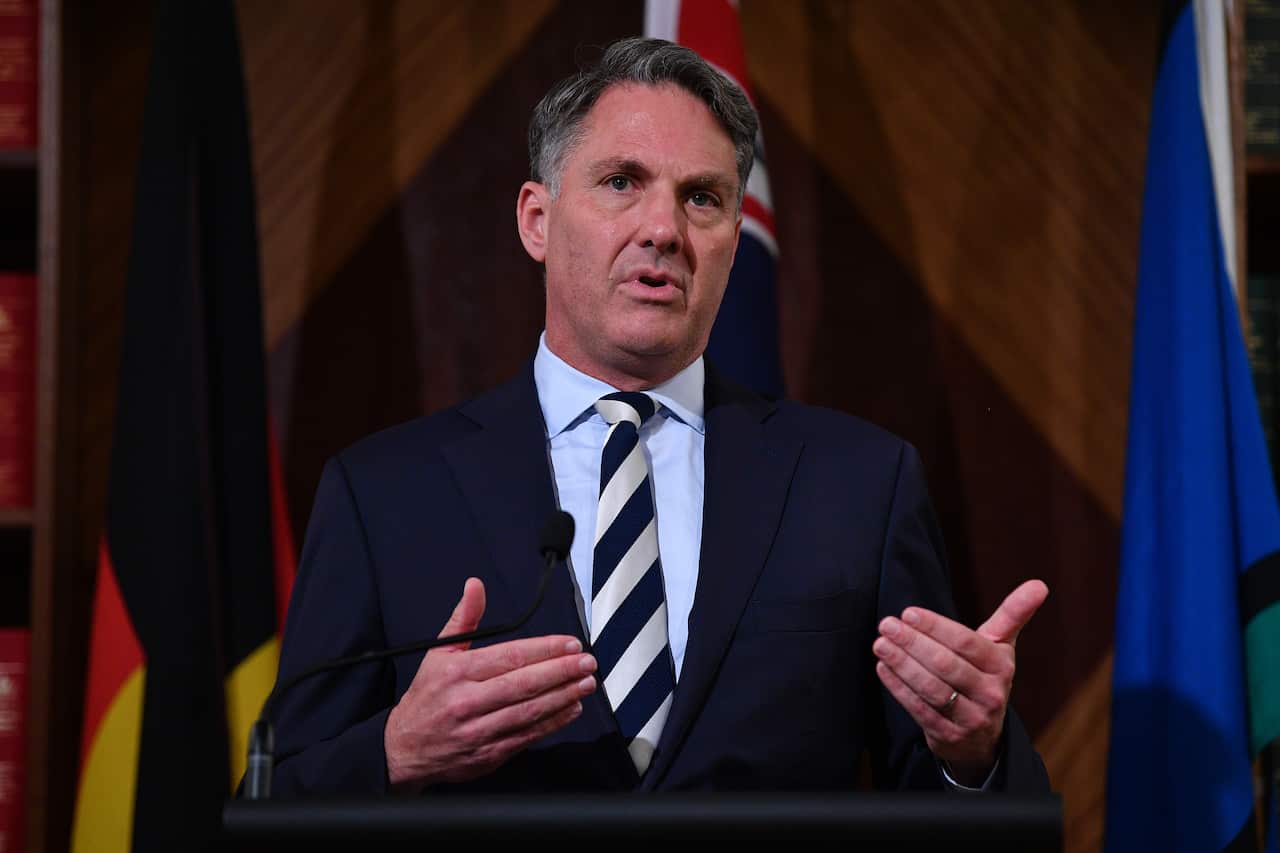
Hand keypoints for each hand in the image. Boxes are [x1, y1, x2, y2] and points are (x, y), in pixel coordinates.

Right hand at [384, 577, 596, 789]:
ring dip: (563, 696)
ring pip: (529, 711)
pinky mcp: (488, 755)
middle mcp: (467, 701)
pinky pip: (526, 736)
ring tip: (585, 683)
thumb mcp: (438, 653)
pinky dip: (553, 723)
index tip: (569, 644)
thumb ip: (464, 619)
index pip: (510, 657)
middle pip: (524, 684)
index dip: (545, 649)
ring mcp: (478, 731)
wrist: (404, 749)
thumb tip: (475, 586)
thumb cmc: (426, 698)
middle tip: (586, 662)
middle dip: (561, 671)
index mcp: (457, 672)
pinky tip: (571, 709)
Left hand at [872, 579, 1048, 785]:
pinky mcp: (949, 736)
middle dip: (912, 643)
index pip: (966, 643)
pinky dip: (898, 688)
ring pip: (931, 688)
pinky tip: (883, 669)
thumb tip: (1040, 584)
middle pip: (946, 665)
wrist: (982, 737)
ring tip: (880, 644)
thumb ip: (1013, 614)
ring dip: (901, 664)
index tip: (908, 612)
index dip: (936, 627)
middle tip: (886, 625)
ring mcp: (971, 718)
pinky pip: (920, 710)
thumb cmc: (985, 677)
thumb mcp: (1000, 647)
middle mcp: (991, 693)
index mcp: (1001, 666)